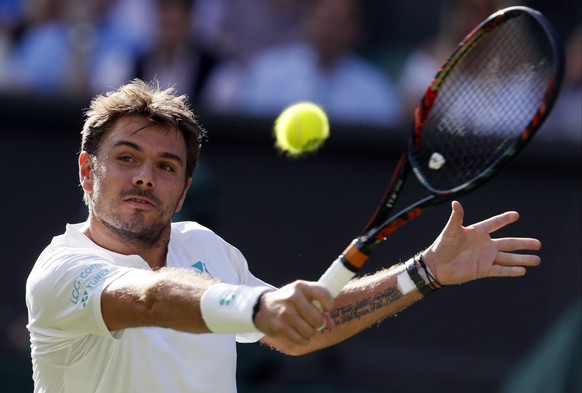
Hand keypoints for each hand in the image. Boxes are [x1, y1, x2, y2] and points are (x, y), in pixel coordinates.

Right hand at [253, 281, 333, 344]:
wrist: (263, 308)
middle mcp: (293, 297)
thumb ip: (319, 307)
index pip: (324, 295)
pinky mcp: (279, 327)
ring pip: (310, 332)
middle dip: (318, 324)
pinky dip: (302, 340)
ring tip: (304, 328)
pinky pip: (300, 340)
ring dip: (310, 334)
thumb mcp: (303, 297)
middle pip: (318, 319)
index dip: (329, 305)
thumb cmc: (289, 302)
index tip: (325, 309)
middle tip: (313, 323)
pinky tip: (298, 335)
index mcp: (301, 286)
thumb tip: (330, 323)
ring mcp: (285, 312)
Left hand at [423, 201, 540, 284]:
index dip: (504, 219)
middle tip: (539, 243)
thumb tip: (455, 203)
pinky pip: (500, 270)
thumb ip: (455, 218)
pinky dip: (511, 271)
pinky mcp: (483, 270)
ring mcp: (485, 258)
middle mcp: (485, 245)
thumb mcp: (450, 231)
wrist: (435, 266)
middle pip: (509, 243)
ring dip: (522, 259)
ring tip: (537, 259)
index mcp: (478, 232)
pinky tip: (523, 271)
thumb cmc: (441, 246)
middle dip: (524, 243)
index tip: (516, 215)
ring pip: (508, 258)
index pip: (495, 224)